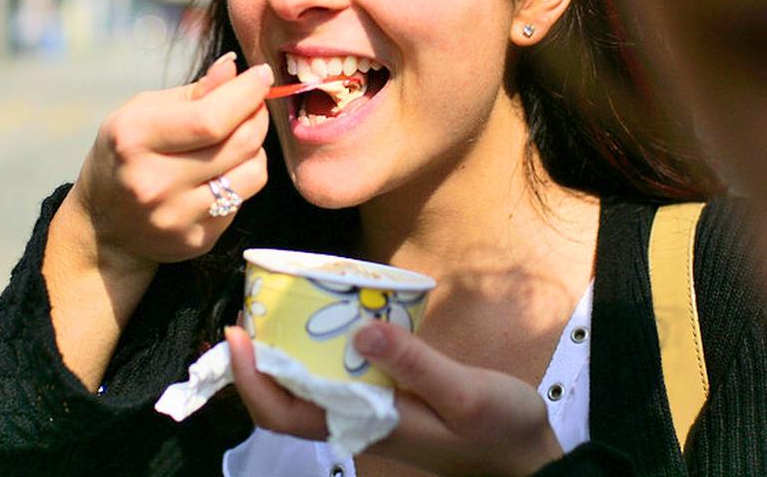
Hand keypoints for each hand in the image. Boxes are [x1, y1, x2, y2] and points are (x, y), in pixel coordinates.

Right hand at [60, 52, 273, 276]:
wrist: (103, 226)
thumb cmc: (127, 154)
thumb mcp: (143, 113)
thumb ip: (193, 92)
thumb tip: (234, 67)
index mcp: (134, 139)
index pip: (210, 118)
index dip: (247, 94)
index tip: (262, 75)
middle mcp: (153, 182)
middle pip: (239, 143)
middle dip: (257, 116)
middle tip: (255, 104)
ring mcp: (175, 216)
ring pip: (253, 173)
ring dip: (255, 149)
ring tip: (237, 140)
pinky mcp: (195, 240)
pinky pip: (242, 201)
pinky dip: (241, 179)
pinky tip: (220, 173)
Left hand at [226, 323, 563, 476]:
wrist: (530, 460)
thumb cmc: (499, 431)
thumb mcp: (464, 394)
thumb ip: (415, 364)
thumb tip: (362, 330)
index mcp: (367, 426)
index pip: (285, 413)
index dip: (252, 379)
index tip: (236, 335)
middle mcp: (360, 422)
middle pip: (287, 400)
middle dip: (260, 361)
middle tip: (253, 308)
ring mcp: (374, 413)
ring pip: (311, 388)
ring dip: (288, 354)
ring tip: (282, 306)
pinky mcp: (392, 401)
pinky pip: (341, 377)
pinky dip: (324, 350)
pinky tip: (336, 318)